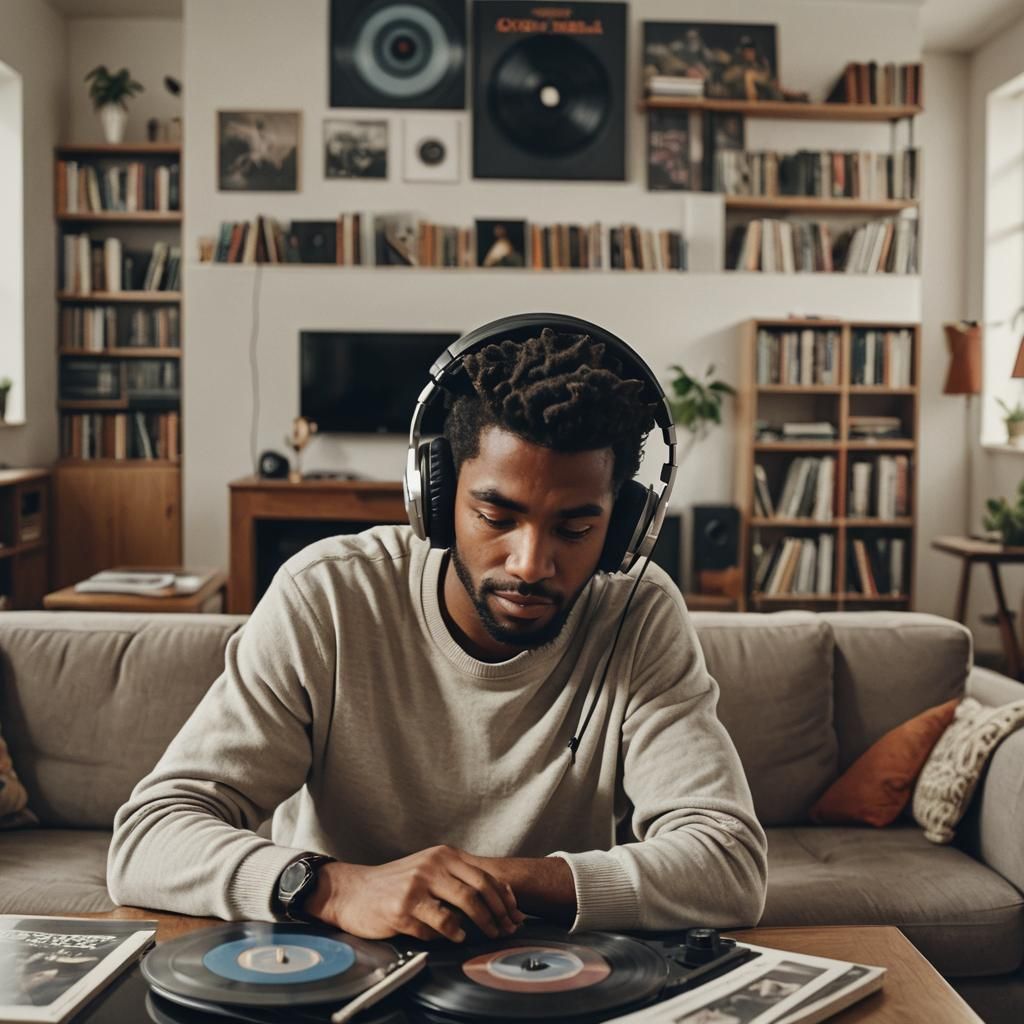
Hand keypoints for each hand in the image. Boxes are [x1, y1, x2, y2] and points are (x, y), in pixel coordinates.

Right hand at [304, 845, 525, 942]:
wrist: (354, 891)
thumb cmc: (395, 884)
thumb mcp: (428, 870)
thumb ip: (458, 878)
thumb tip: (497, 898)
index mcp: (442, 855)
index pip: (484, 874)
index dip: (504, 897)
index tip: (515, 912)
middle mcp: (432, 865)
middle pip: (479, 889)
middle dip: (499, 913)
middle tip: (506, 929)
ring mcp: (418, 886)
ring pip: (464, 904)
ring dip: (482, 924)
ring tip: (487, 935)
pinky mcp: (403, 908)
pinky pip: (438, 925)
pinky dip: (451, 934)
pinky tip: (455, 937)